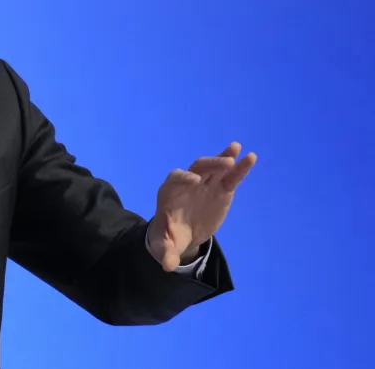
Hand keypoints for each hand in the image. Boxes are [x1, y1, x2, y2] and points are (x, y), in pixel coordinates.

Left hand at [148, 142, 256, 271]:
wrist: (181, 234)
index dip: (182, 178)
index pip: (174, 180)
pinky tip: (250, 157)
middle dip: (208, 165)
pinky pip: (230, 176)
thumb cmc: (169, 237)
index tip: (192, 181)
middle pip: (196, 169)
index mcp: (170, 193)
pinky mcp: (221, 190)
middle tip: (224, 164)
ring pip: (214, 168)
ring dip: (224, 157)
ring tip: (236, 149)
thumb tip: (168, 266)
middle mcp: (187, 184)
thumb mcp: (165, 247)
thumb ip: (166, 253)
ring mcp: (205, 184)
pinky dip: (240, 167)